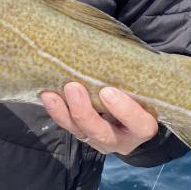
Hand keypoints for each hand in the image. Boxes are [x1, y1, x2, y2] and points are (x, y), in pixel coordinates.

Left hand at [40, 82, 157, 154]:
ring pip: (80, 132)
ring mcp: (100, 140)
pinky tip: (47, 96)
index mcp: (142, 128)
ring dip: (63, 113)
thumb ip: (132, 78)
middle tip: (73, 87)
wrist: (131, 116)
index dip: (125, 110)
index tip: (108, 91)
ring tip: (51, 94)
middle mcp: (121, 139)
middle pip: (102, 133)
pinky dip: (57, 112)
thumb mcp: (143, 90)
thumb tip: (115, 49)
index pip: (140, 125)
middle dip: (84, 112)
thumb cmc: (140, 95)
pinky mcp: (83, 135)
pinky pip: (68, 127)